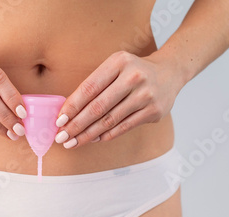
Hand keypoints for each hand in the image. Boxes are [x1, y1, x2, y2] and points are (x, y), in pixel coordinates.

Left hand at [54, 51, 185, 148]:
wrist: (169, 72)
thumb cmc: (132, 71)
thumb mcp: (114, 67)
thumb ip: (94, 85)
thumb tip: (68, 113)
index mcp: (119, 62)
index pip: (89, 88)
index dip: (72, 106)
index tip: (59, 120)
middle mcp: (134, 77)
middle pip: (98, 107)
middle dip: (76, 125)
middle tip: (61, 137)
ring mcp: (145, 95)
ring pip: (110, 120)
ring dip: (88, 134)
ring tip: (73, 142)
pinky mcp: (153, 111)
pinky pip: (123, 127)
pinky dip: (105, 135)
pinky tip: (92, 140)